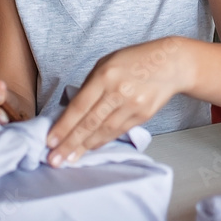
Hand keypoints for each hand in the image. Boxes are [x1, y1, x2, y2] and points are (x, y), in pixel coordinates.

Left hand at [45, 37, 187, 164]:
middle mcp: (118, 91)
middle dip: (70, 143)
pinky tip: (90, 149)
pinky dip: (102, 141)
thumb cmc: (134, 60)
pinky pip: (118, 131)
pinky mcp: (143, 115)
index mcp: (105, 75)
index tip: (50, 140)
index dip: (64, 126)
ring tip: (69, 159)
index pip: (79, 106)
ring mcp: (132, 105)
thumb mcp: (107, 63)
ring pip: (104, 131)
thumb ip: (91, 85)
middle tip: (54, 160)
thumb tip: (73, 110)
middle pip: (90, 122)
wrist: (170, 64)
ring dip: (84, 147)